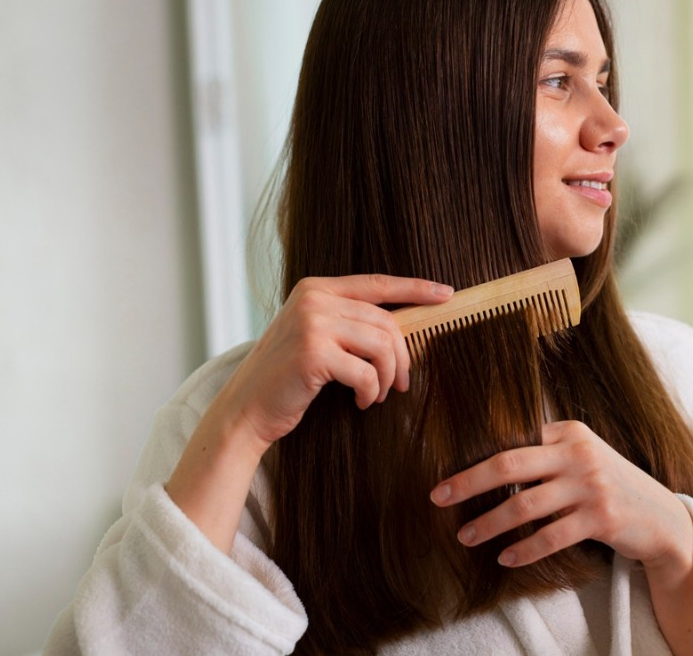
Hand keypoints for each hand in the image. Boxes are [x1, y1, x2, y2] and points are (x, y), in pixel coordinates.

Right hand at [217, 273, 453, 446]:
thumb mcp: (315, 336)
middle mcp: (314, 299)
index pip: (377, 283)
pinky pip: (367, 372)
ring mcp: (313, 323)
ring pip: (381, 346)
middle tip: (402, 384)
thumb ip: (348, 322)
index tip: (446, 293)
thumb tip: (403, 328)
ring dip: (387, 377)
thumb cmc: (287, 377)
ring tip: (375, 394)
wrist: (246, 409)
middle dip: (402, 356)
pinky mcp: (314, 353)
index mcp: (316, 289)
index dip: (415, 287)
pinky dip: (371, 392)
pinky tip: (360, 401)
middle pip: (385, 321)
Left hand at [429, 420, 692, 575]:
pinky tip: (505, 558)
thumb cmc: (609, 486)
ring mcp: (591, 485)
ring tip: (466, 536)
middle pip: (509, 463)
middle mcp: (578, 453)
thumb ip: (545, 451)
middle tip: (439, 497)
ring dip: (490, 523)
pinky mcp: (601, 518)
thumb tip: (486, 457)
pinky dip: (524, 550)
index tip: (447, 474)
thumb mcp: (582, 457)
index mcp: (568, 432)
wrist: (660, 517)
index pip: (512, 440)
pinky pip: (551, 536)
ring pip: (525, 504)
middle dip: (469, 481)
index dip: (476, 457)